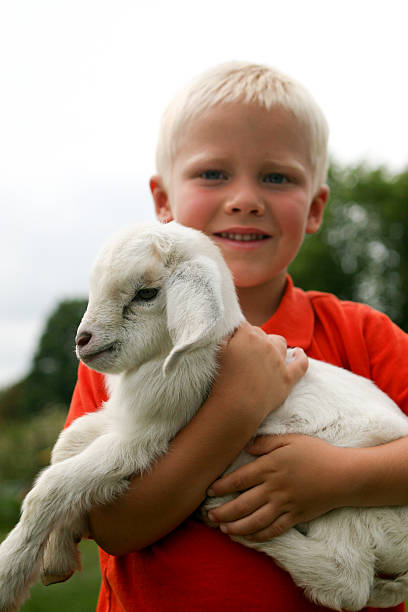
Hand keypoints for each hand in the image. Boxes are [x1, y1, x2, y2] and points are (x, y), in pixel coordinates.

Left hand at [207, 433, 344, 539]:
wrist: (344, 475)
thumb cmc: (316, 453)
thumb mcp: (290, 439)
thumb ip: (266, 443)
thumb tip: (246, 447)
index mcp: (270, 467)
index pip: (239, 480)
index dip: (221, 487)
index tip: (209, 491)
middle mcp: (274, 488)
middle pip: (242, 504)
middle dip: (223, 511)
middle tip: (208, 516)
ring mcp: (285, 505)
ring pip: (254, 521)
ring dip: (236, 526)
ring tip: (224, 529)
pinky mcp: (295, 516)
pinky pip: (273, 530)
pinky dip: (258, 535)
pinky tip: (248, 537)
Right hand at [210, 322, 307, 421]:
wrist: (236, 407)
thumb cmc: (221, 380)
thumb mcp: (217, 350)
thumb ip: (225, 335)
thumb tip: (231, 328)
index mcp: (247, 335)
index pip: (244, 327)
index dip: (238, 335)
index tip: (232, 344)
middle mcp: (266, 344)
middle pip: (260, 334)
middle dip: (252, 341)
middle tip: (242, 355)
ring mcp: (279, 361)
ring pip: (279, 343)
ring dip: (272, 345)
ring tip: (265, 353)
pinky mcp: (287, 378)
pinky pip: (301, 364)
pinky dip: (300, 357)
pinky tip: (298, 353)